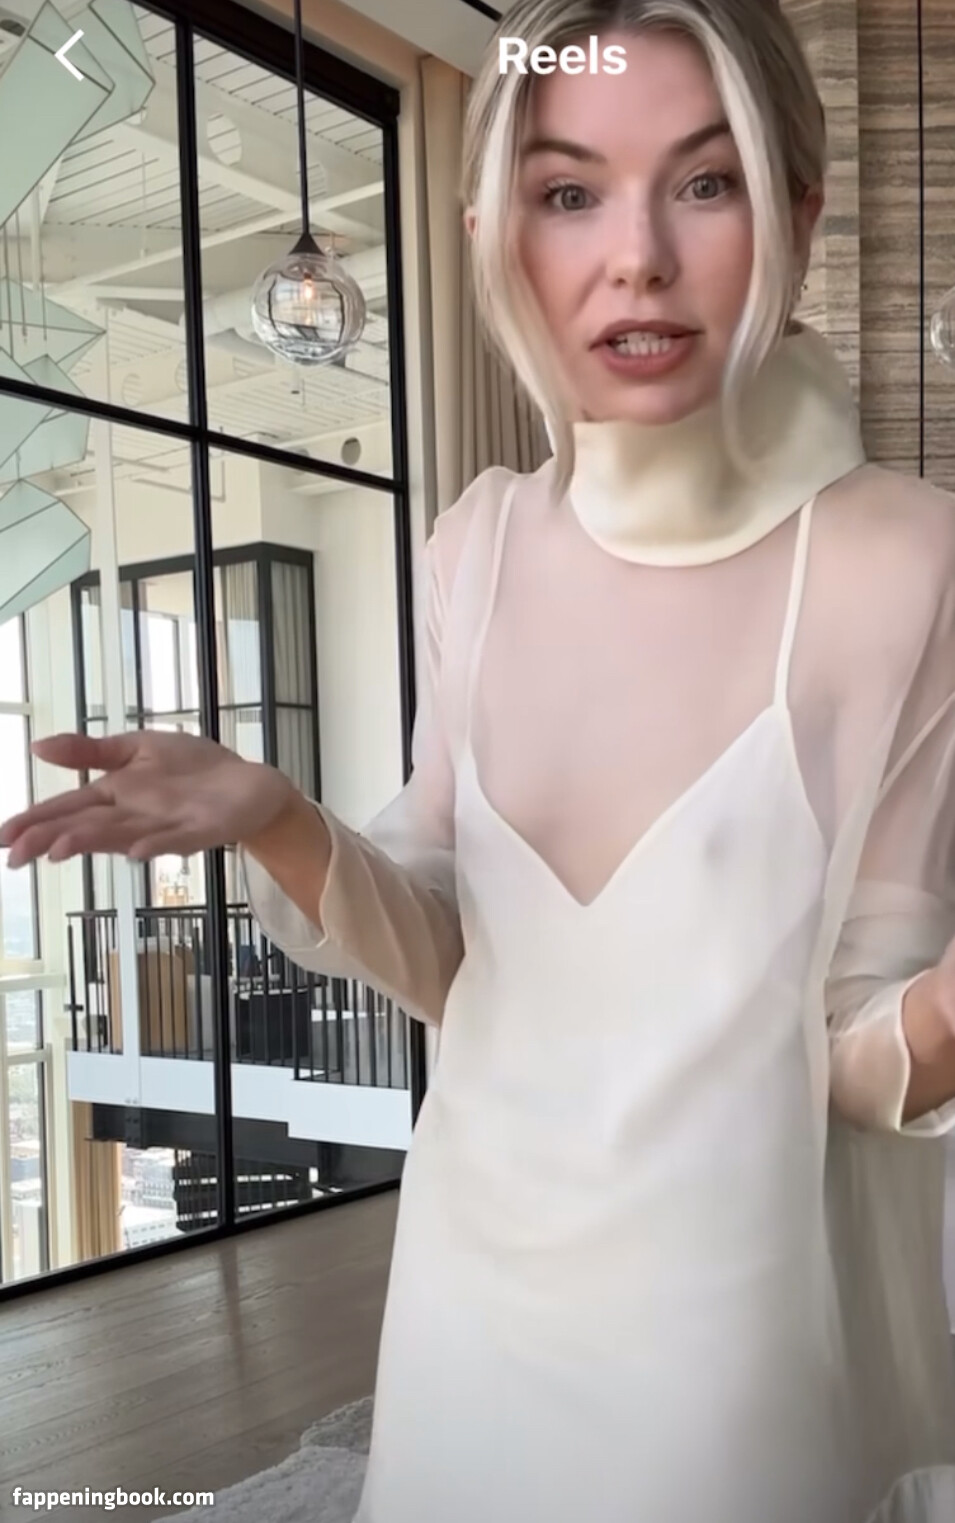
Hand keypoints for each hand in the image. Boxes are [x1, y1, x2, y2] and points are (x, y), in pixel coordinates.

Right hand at [0, 730, 296, 867]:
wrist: (246, 782)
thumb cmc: (191, 768)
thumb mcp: (136, 748)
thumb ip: (91, 750)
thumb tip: (38, 746)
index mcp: (114, 795)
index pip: (67, 809)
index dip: (36, 822)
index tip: (3, 838)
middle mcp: (132, 816)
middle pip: (85, 828)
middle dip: (51, 839)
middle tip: (17, 855)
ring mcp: (163, 827)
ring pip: (121, 837)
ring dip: (91, 842)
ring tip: (58, 848)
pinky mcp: (198, 831)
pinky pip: (174, 841)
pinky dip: (155, 845)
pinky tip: (135, 851)